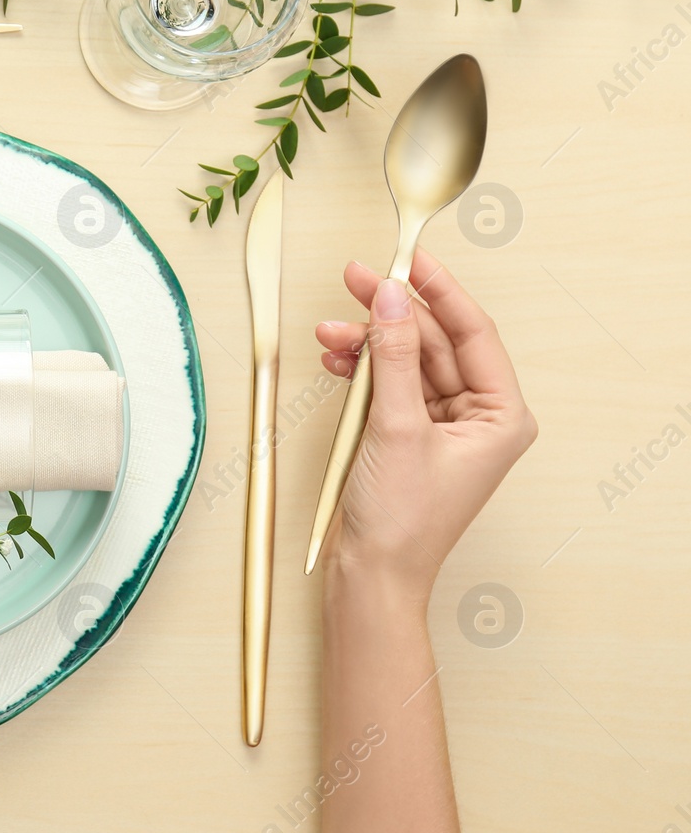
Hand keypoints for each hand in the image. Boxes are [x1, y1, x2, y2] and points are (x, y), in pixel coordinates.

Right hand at [313, 248, 537, 586]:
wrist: (372, 575)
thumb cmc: (401, 519)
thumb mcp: (396, 426)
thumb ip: (394, 355)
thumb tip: (392, 297)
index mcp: (501, 415)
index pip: (472, 333)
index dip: (439, 290)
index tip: (408, 256)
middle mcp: (479, 416)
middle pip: (434, 343)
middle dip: (390, 315)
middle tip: (354, 280)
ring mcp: (442, 425)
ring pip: (405, 362)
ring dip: (367, 344)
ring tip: (330, 333)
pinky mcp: (408, 435)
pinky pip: (388, 386)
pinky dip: (361, 371)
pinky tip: (336, 360)